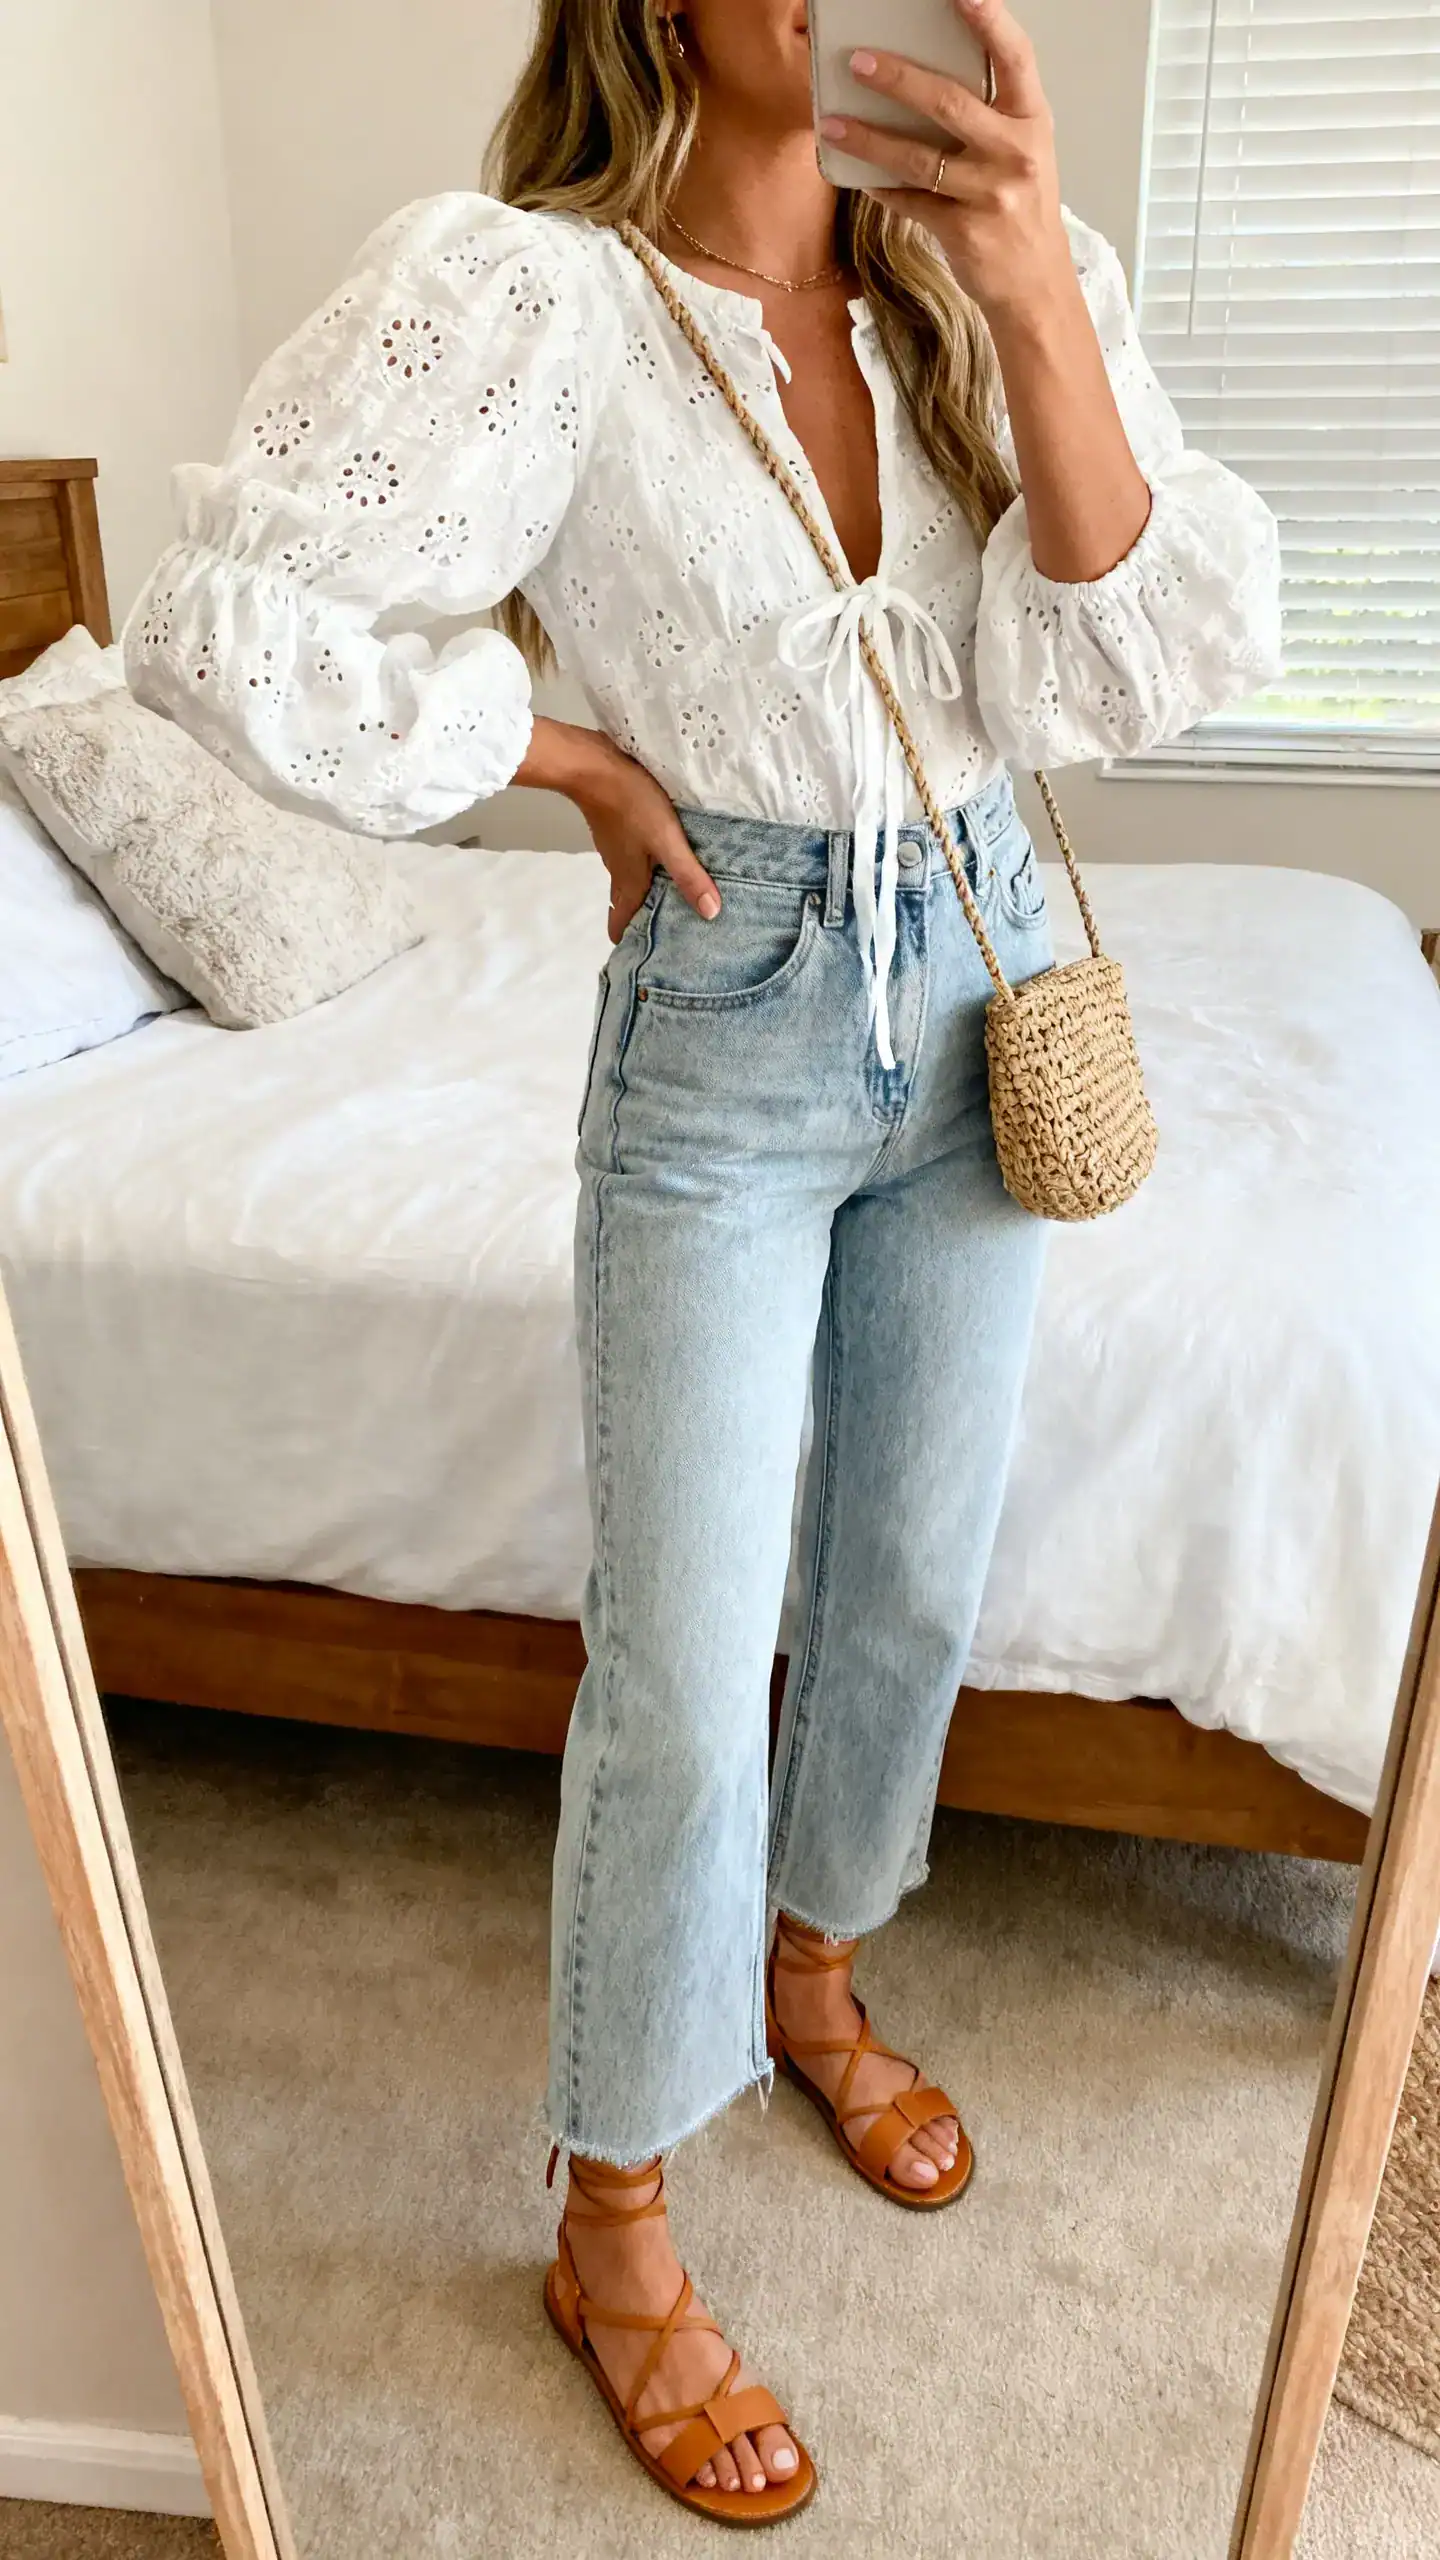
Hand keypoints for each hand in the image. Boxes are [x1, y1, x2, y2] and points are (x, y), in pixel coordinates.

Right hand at [514, 718, 720, 941]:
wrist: (593, 766)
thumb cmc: (630, 804)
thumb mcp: (667, 840)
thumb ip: (688, 875)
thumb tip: (711, 914)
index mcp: (629, 883)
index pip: (620, 925)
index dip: (630, 943)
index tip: (646, 956)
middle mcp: (619, 873)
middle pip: (628, 907)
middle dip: (645, 921)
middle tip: (672, 931)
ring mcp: (616, 851)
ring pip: (631, 883)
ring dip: (649, 893)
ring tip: (677, 897)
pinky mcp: (617, 830)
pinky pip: (632, 859)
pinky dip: (647, 868)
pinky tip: (665, 859)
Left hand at [819, 0, 1073, 324]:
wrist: (1035, 284)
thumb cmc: (1021, 206)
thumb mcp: (1022, 150)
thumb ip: (989, 114)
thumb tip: (921, 76)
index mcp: (1032, 119)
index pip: (1014, 57)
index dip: (988, 20)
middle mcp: (1016, 152)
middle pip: (950, 103)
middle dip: (899, 79)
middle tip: (859, 61)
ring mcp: (991, 194)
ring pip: (918, 158)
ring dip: (870, 138)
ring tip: (833, 122)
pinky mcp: (964, 231)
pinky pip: (910, 201)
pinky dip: (880, 187)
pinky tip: (855, 173)